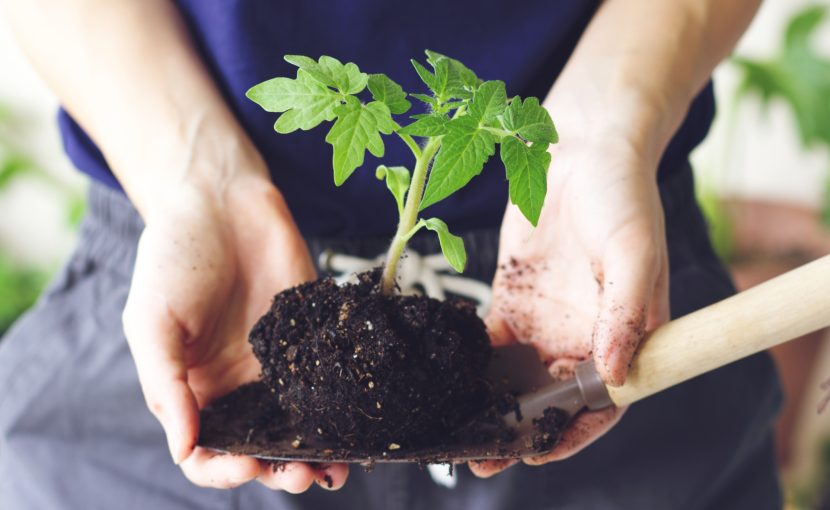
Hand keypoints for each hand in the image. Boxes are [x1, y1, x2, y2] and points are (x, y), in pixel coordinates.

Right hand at [122, 172, 348, 491]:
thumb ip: (165, 385)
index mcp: (193, 390)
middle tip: (302, 473)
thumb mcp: (151, 322)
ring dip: (315, 453)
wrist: (221, 201)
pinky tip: (357, 424)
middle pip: (259, 447)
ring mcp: (278, 364)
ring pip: (299, 425)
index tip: (247, 463)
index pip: (205, 452)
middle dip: (278, 469)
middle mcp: (237, 385)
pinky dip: (342, 409)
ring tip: (333, 467)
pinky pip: (327, 382)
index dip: (224, 469)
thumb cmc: (173, 257)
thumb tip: (184, 448)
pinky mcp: (311, 338)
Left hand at [470, 135, 668, 476]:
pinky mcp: (512, 300)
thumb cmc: (623, 196)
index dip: (573, 434)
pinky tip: (445, 379)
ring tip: (455, 429)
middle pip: (551, 400)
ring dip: (490, 407)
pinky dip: (470, 365)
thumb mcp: (633, 251)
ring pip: (516, 379)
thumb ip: (624, 313)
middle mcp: (582, 337)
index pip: (602, 403)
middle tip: (479, 455)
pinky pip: (489, 344)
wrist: (581, 149)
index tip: (538, 455)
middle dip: (519, 432)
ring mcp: (545, 321)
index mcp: (622, 335)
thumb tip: (613, 374)